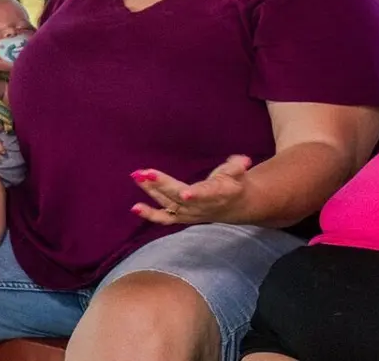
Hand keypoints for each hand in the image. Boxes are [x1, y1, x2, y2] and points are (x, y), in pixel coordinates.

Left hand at [131, 155, 253, 225]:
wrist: (234, 206)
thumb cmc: (233, 184)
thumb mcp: (239, 173)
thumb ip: (237, 166)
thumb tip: (243, 160)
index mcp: (218, 194)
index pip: (207, 194)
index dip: (197, 194)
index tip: (186, 193)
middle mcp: (201, 206)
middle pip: (179, 197)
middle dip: (162, 185)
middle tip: (146, 173)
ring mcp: (189, 213)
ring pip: (168, 204)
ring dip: (152, 192)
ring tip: (138, 177)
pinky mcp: (181, 217)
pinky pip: (164, 218)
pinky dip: (149, 215)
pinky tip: (135, 208)